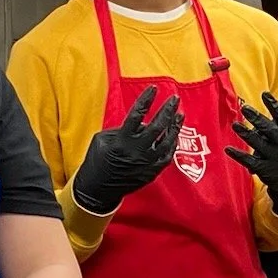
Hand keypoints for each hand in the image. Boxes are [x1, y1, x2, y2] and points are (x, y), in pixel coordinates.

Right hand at [71, 84, 182, 213]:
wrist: (98, 189)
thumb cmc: (97, 160)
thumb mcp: (102, 139)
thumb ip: (121, 129)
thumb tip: (142, 123)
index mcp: (121, 140)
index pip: (136, 114)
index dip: (146, 99)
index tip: (153, 88)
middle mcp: (136, 151)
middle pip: (157, 126)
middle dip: (167, 110)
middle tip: (174, 98)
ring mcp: (146, 163)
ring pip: (167, 141)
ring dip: (175, 126)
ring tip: (180, 114)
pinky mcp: (151, 172)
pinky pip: (167, 156)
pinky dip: (172, 144)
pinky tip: (175, 135)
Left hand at [226, 91, 277, 214]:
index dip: (274, 105)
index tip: (265, 94)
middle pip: (269, 129)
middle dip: (257, 118)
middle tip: (244, 107)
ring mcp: (273, 157)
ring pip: (258, 144)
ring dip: (245, 134)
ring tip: (235, 124)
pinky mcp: (263, 169)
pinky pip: (249, 161)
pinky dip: (238, 155)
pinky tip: (228, 149)